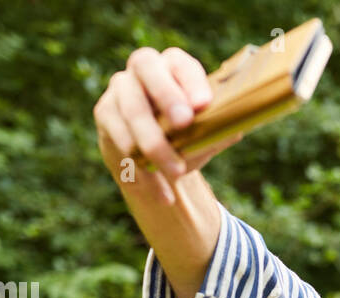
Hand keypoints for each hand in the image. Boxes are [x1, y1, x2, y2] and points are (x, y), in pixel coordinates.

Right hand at [93, 46, 241, 203]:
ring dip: (155, 145)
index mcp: (173, 65)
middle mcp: (143, 68)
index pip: (180, 63)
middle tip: (185, 123)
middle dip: (167, 96)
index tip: (203, 104)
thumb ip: (218, 129)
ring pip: (132, 111)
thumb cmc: (185, 137)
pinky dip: (141, 169)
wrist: (153, 159)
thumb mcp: (205, 133)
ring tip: (178, 174)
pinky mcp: (105, 113)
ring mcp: (120, 88)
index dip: (191, 81)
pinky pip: (119, 140)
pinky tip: (162, 191)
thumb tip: (234, 129)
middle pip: (147, 71)